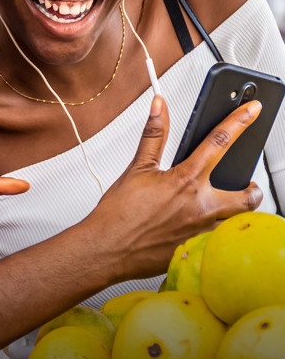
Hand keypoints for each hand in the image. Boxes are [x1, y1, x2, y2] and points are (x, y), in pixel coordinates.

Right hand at [91, 95, 262, 282]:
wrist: (106, 250)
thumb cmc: (118, 215)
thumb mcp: (137, 168)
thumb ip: (154, 135)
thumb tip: (159, 107)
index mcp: (186, 181)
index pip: (220, 142)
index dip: (240, 121)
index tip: (252, 110)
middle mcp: (200, 207)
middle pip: (247, 196)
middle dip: (252, 189)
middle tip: (247, 185)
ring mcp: (201, 232)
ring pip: (237, 223)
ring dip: (237, 214)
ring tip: (226, 208)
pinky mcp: (195, 251)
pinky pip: (220, 243)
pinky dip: (219, 235)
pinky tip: (205, 229)